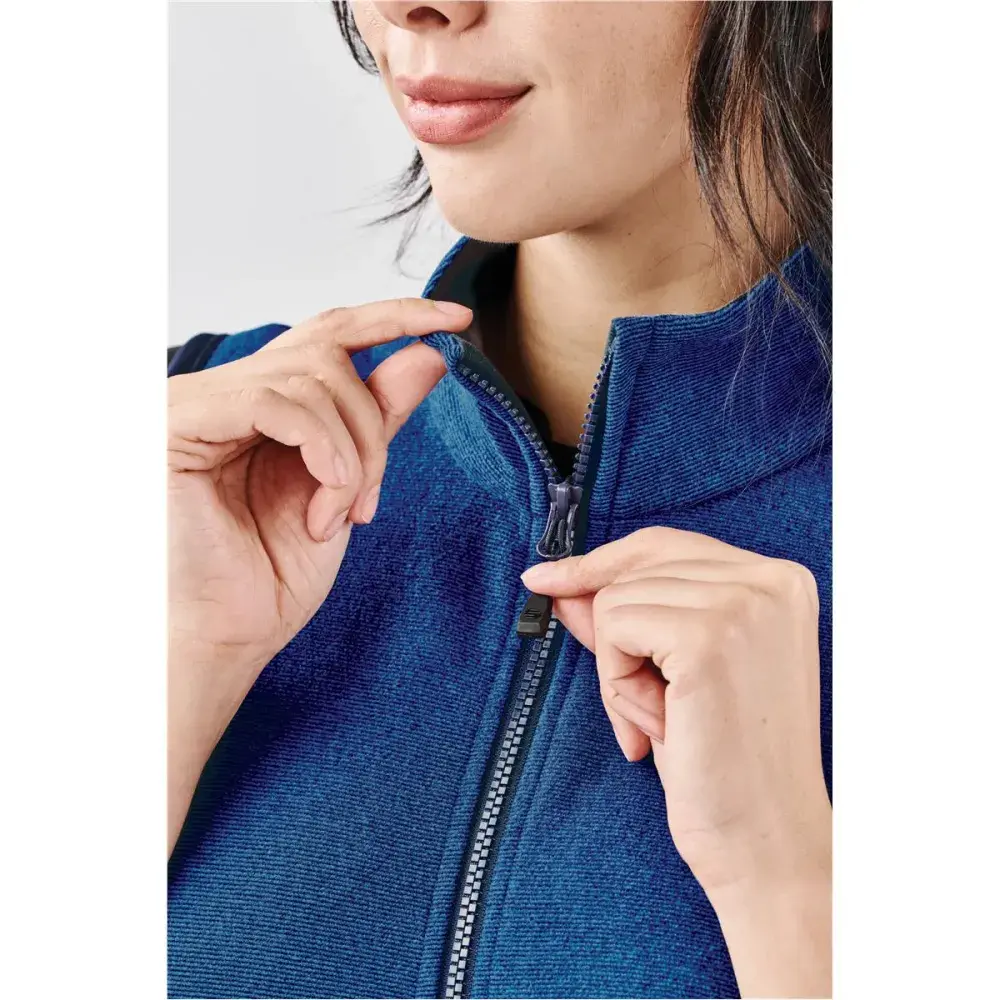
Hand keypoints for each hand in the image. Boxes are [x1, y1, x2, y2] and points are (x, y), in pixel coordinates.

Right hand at [167, 296, 471, 852]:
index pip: (330, 332)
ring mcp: (199, 400)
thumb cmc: (271, 572)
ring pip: (313, 377)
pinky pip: (280, 402)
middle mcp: (226, 390)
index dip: (394, 316)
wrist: (224, 637)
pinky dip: (324, 454)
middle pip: (330, 350)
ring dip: (353, 454)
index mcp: (262, 401)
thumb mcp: (347, 486)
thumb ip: (379, 419)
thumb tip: (428, 354)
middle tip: (372, 499)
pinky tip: (323, 508)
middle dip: (374, 420)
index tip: (458, 317)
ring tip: (342, 516)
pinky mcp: (181, 421)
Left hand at [520, 525, 829, 896]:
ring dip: (621, 670)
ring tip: (668, 722)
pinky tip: (659, 726)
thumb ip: (626, 618)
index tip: (548, 577)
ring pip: (616, 599)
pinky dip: (617, 682)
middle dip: (617, 635)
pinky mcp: (709, 637)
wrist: (764, 842)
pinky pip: (614, 627)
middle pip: (636, 567)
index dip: (602, 563)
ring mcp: (743, 604)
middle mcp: (771, 580)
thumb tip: (562, 584)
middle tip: (649, 706)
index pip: (666, 544)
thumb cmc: (724, 764)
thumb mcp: (673, 673)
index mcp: (779, 581)